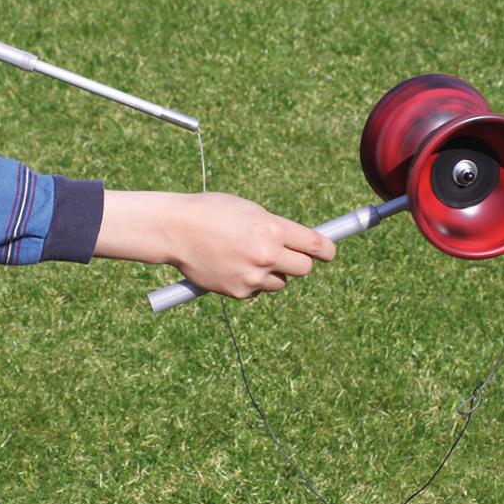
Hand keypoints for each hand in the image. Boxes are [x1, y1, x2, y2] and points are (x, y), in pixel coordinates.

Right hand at [94, 191, 335, 298]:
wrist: (175, 229)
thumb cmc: (212, 212)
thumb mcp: (249, 210)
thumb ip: (275, 227)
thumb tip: (301, 242)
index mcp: (272, 228)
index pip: (315, 245)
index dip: (326, 250)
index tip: (328, 252)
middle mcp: (266, 254)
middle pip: (303, 268)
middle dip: (298, 262)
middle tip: (286, 255)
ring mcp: (253, 276)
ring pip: (280, 282)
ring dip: (272, 273)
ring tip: (247, 257)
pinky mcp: (239, 292)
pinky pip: (257, 290)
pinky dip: (250, 282)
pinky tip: (230, 266)